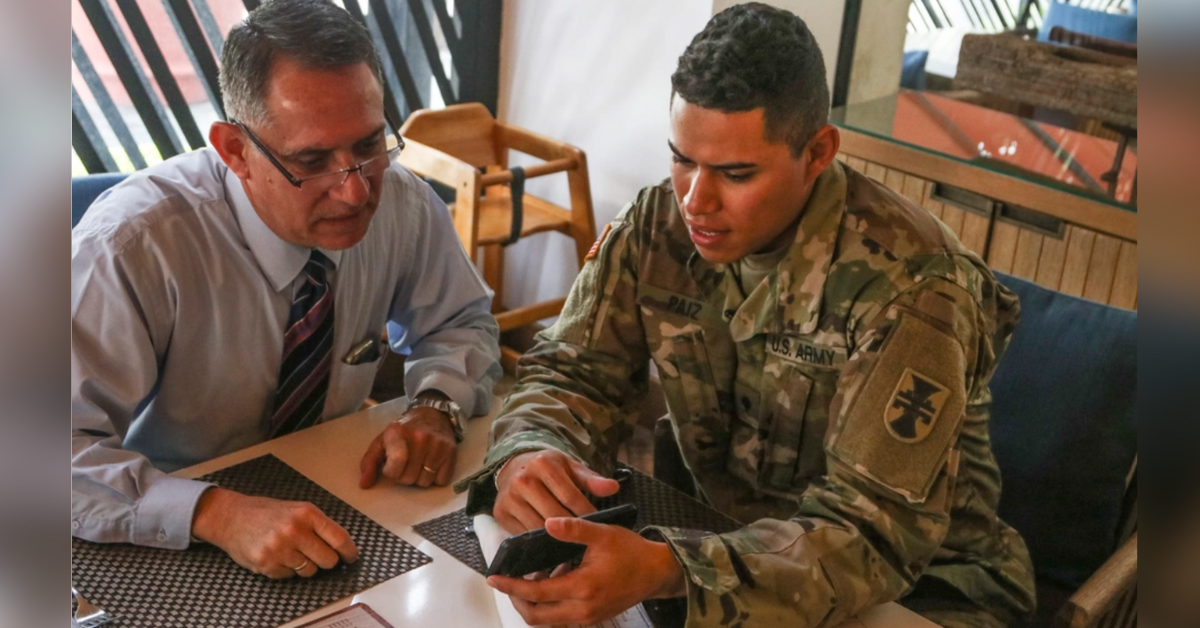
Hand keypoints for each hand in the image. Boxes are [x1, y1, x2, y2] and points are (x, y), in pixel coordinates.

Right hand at [191, 487, 357, 577]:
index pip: (339, 538)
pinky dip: (286, 570)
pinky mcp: (266, 563)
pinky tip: (276, 556)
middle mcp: (294, 530)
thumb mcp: (297, 509)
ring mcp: (279, 548)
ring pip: (309, 571)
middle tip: (318, 556)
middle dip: (326, 561)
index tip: (351, 557)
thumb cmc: (267, 513)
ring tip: (291, 551)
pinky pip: (289, 576)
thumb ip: (318, 526)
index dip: (349, 552)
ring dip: (305, 566)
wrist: (231, 517)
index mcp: (307, 513)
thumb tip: (342, 547)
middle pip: (328, 560)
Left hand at [359, 407, 456, 487]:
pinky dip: (436, 478)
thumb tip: (364, 484)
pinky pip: (441, 480)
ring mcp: (438, 444)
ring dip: (420, 478)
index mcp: (398, 433)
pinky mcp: (451, 452)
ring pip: (425, 482)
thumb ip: (369, 462)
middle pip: (409, 478)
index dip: (391, 471)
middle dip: (405, 475)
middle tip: (407, 462)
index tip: (391, 465)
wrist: (432, 415)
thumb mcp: (382, 442)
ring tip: (419, 463)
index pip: (396, 463)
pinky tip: (432, 464)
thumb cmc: (404, 432)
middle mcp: (420, 437)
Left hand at [487, 517, 685, 624]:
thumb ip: (574, 529)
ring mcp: (588, 618)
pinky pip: (560, 618)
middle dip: (516, 600)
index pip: (536, 592)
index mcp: (583, 587)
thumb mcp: (603, 534)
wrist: (656, 572)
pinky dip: (547, 607)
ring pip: (547, 621)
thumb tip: (548, 523)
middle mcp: (583, 609)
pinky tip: (547, 584)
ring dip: (531, 605)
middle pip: (536, 615)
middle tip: (504, 582)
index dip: (511, 586)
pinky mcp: (592, 619)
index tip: (493, 578)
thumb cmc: (631, 551)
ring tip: (523, 582)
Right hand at [493, 449, 619, 532]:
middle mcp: (522, 479)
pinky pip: (523, 534)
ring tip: (571, 544)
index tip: (597, 524)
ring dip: (555, 538)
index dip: (585, 512)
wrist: (516, 468)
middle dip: (571, 528)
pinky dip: (537, 542)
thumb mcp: (571, 468)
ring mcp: (509, 497)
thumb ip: (592, 480)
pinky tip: (551, 545)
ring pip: (537, 526)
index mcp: (543, 464)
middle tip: (586, 539)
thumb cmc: (550, 470)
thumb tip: (613, 488)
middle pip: (553, 513)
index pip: (569, 495)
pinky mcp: (500, 513)